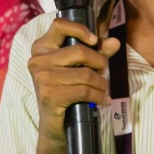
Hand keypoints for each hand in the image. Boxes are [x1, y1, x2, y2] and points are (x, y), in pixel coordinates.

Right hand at [27, 18, 120, 146]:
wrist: (55, 127)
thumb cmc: (66, 93)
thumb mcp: (79, 69)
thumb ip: (96, 53)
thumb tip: (115, 42)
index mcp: (41, 48)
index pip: (59, 25)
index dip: (80, 30)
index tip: (95, 41)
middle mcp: (37, 60)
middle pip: (80, 51)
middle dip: (99, 62)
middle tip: (104, 72)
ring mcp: (42, 78)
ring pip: (85, 74)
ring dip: (101, 83)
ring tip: (103, 89)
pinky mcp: (50, 95)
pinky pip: (84, 90)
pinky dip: (98, 96)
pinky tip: (102, 100)